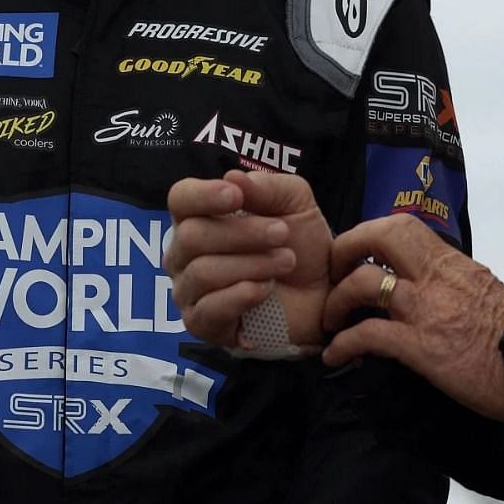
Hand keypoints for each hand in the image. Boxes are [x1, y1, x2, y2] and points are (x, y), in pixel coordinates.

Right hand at [164, 168, 331, 350]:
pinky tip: (266, 289)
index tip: (236, 197)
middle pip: (191, 236)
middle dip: (243, 233)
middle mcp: (184, 253)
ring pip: (202, 272)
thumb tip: (233, 178)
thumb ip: (269, 187)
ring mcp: (189, 291)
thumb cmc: (301, 244)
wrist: (324, 293)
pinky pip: (208, 310)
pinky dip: (241, 295)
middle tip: (282, 234)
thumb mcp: (296, 203)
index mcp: (200, 216)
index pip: (180, 199)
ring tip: (285, 262)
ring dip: (252, 264)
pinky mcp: (202, 325)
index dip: (203, 195)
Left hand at [321, 215, 503, 422]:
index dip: (369, 234)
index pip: (403, 226)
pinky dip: (343, 344)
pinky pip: (368, 335)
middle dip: (346, 248)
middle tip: (332, 271)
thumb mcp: (482, 288)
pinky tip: (335, 356)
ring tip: (330, 321)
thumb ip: (452, 281)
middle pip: (379, 236)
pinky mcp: (419, 347)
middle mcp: (434, 276)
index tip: (356, 253)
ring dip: (337, 301)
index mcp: (450, 261)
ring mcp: (424, 309)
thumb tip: (429, 285)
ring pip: (364, 284)